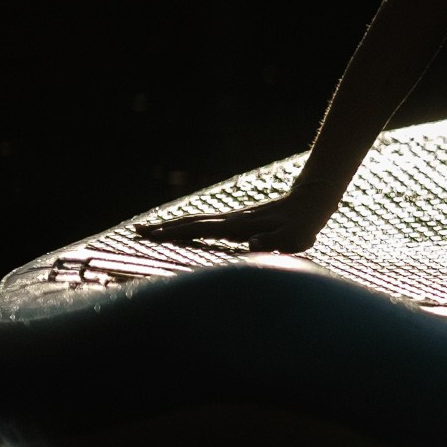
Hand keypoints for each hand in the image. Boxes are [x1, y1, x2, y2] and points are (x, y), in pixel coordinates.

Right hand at [149, 187, 331, 254]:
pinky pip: (205, 225)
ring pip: (195, 221)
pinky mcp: (237, 222)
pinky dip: (187, 227)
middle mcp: (230, 220)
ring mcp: (232, 219)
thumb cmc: (303, 225)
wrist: (310, 202)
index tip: (152, 236)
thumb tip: (252, 244)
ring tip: (148, 229)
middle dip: (163, 227)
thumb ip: (275, 240)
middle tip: (135, 231)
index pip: (200, 229)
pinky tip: (182, 231)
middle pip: (190, 222)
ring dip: (171, 226)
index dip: (176, 233)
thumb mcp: (294, 237)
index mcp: (237, 225)